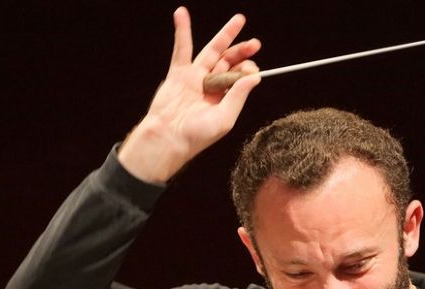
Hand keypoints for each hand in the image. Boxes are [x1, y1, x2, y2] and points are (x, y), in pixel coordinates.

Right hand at [118, 7, 261, 182]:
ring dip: (225, 35)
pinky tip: (181, 14)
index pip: (239, 77)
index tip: (251, 70)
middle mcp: (210, 86)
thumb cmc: (196, 136)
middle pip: (229, 62)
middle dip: (242, 51)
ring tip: (239, 19)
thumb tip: (255, 77)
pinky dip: (182, 30)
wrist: (168, 138)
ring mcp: (194, 78)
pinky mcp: (178, 73)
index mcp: (223, 99)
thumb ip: (238, 96)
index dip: (247, 70)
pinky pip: (181, 48)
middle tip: (255, 44)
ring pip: (212, 51)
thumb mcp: (225, 118)